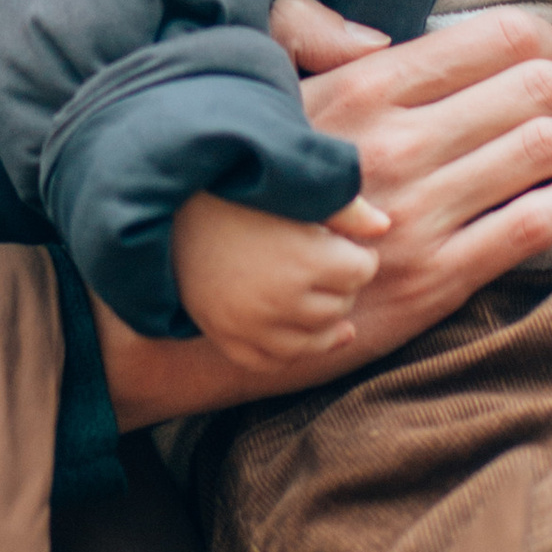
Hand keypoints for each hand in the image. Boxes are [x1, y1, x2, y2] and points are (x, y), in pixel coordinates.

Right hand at [97, 0, 551, 428]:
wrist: (227, 296)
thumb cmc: (258, 176)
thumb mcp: (265, 82)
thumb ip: (306, 28)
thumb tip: (379, 34)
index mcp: (365, 86)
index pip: (495, 39)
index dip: (543, 38)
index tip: (550, 50)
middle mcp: (398, 144)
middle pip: (535, 89)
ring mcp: (421, 213)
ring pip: (545, 151)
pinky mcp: (438, 278)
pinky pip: (533, 226)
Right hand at [170, 187, 390, 371]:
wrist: (164, 212)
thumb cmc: (233, 192)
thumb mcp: (293, 190)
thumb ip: (346, 207)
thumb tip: (387, 226)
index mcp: (309, 262)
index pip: (363, 269)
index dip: (353, 251)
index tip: (337, 239)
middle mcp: (286, 303)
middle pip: (341, 305)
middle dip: (339, 283)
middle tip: (320, 260)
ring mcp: (255, 328)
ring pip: (314, 341)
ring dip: (322, 320)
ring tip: (316, 297)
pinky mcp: (230, 340)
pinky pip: (273, 361)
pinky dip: (287, 349)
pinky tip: (295, 330)